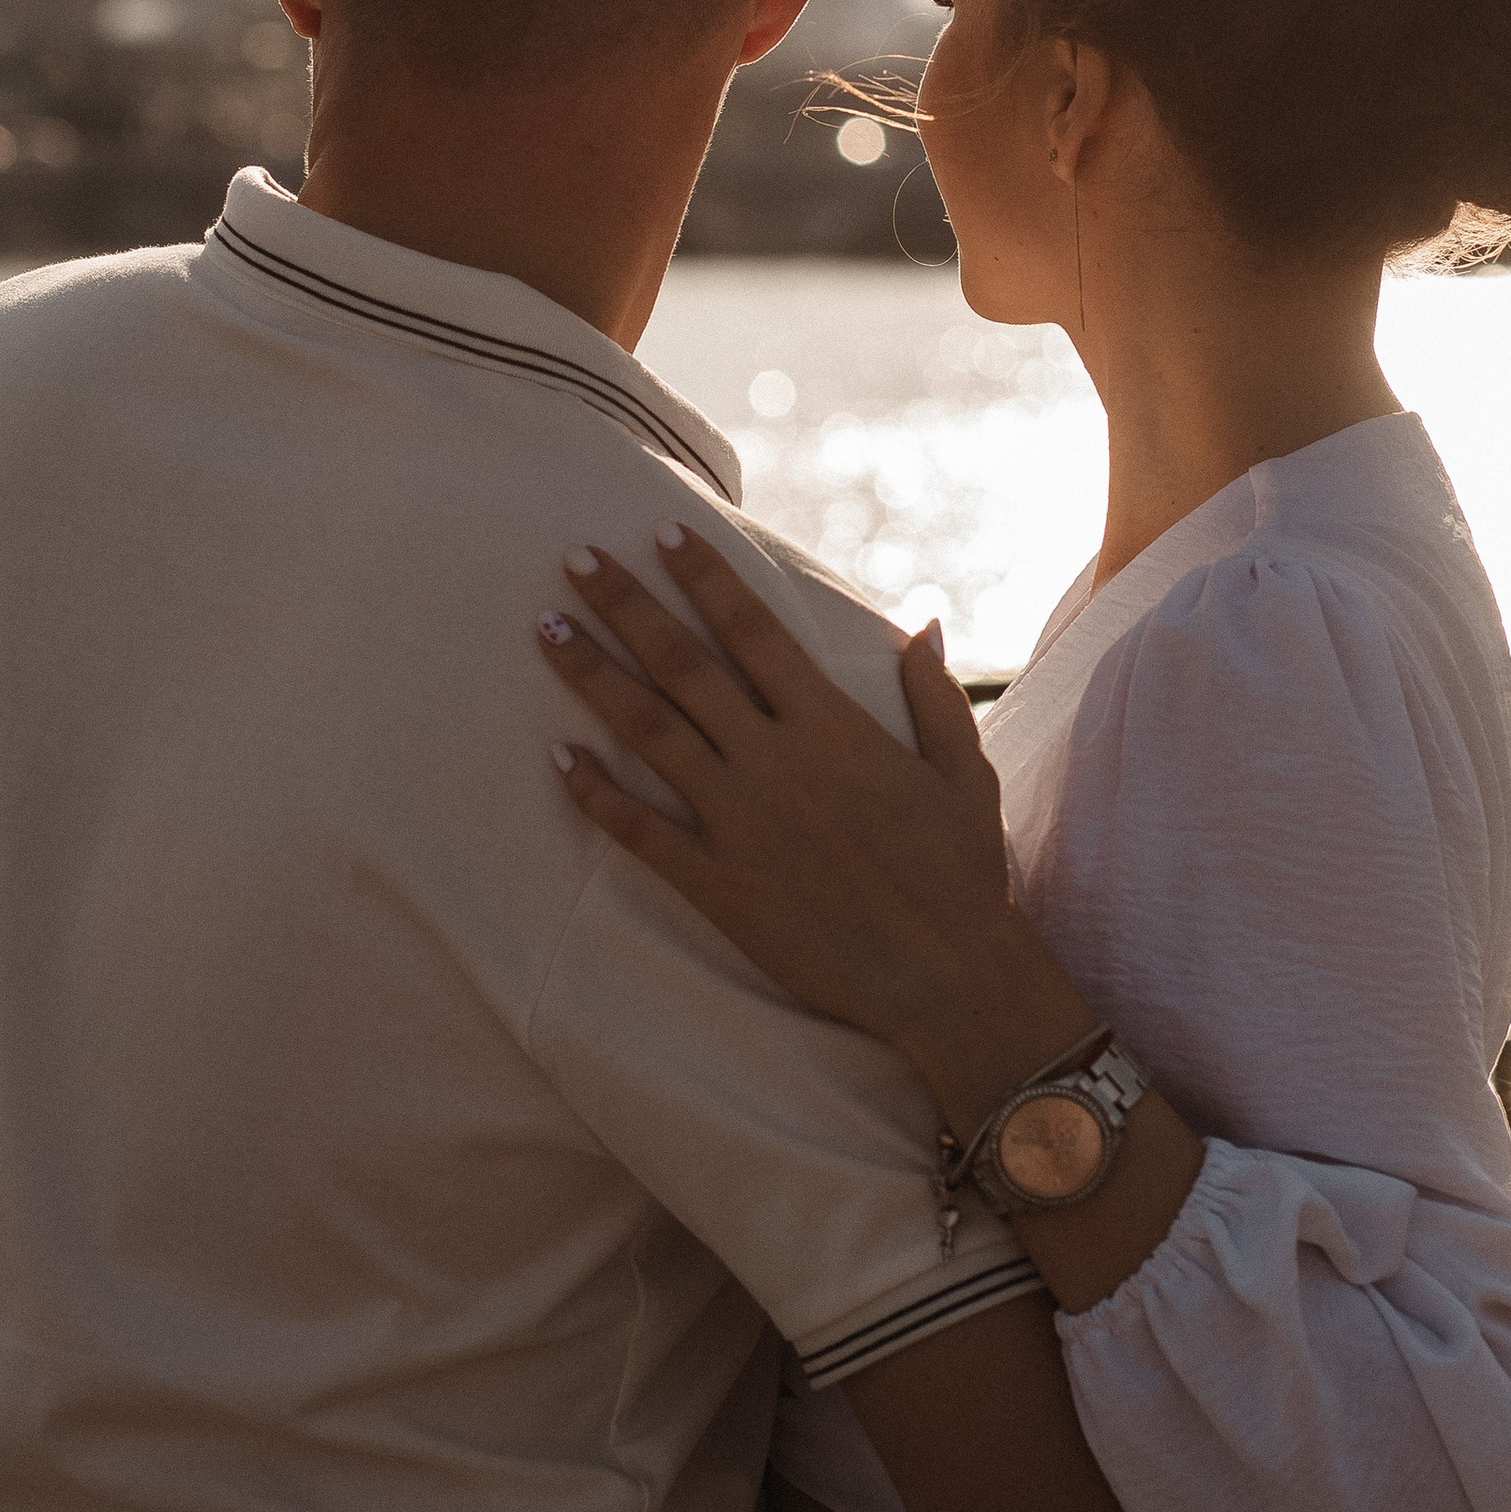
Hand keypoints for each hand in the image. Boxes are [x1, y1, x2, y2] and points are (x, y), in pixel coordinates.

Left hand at [539, 526, 1095, 1125]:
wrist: (946, 978)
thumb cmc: (963, 872)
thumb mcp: (964, 772)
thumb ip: (932, 694)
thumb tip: (921, 621)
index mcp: (832, 725)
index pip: (752, 629)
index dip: (703, 576)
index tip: (660, 533)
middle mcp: (775, 761)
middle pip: (683, 665)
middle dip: (624, 606)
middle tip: (574, 559)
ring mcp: (740, 823)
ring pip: (649, 732)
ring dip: (592, 677)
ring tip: (547, 630)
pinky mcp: (718, 885)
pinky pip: (641, 832)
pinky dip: (596, 793)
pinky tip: (557, 757)